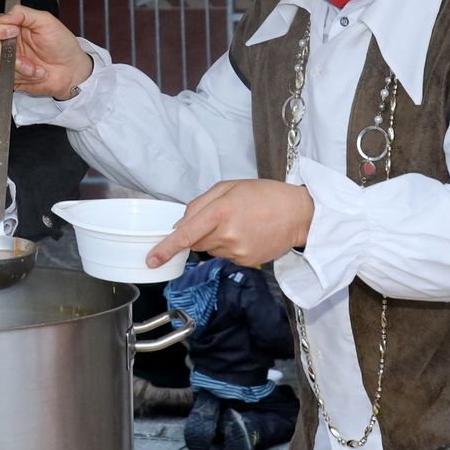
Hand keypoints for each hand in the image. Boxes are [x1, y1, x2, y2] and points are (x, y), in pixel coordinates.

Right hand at [0, 4, 92, 98]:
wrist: (72, 70)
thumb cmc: (62, 44)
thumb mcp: (46, 21)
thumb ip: (23, 13)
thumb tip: (4, 16)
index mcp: (15, 27)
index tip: (13, 31)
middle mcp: (10, 44)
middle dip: (9, 51)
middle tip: (21, 52)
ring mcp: (11, 62)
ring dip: (20, 66)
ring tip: (36, 67)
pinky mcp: (14, 77)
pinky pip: (8, 78)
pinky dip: (24, 77)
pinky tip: (37, 74)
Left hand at [147, 180, 314, 267]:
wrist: (298, 213)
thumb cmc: (264, 195)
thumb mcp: (229, 187)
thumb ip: (199, 204)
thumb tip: (180, 225)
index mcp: (221, 211)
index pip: (186, 234)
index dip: (166, 248)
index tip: (151, 259)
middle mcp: (227, 234)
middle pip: (195, 242)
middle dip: (198, 233)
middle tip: (219, 218)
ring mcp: (237, 251)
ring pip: (209, 250)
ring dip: (214, 239)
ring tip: (237, 224)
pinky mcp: (245, 262)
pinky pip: (224, 257)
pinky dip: (228, 247)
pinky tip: (245, 234)